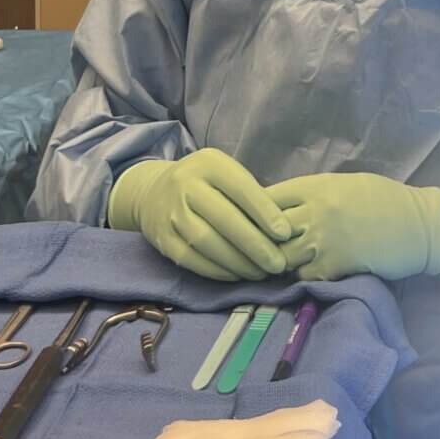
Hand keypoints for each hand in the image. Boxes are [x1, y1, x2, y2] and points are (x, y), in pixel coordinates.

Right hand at [107, 149, 291, 281]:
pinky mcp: (162, 239)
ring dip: (238, 262)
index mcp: (208, 164)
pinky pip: (192, 259)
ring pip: (207, 242)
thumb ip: (250, 193)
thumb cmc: (206, 183)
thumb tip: (282, 230)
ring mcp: (170, 213)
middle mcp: (185, 185)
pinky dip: (217, 270)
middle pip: (225, 219)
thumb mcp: (226, 173)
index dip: (265, 213)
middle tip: (279, 264)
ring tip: (261, 273)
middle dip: (256, 245)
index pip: (241, 189)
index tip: (285, 234)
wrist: (153, 192)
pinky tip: (237, 274)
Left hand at [267, 173, 439, 288]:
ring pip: (280, 256)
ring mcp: (324, 239)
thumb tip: (281, 205)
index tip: (252, 224)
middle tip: (259, 252)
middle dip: (259, 242)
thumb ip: (313, 193)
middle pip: (266, 230)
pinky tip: (308, 274)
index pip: (265, 199)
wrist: (420, 226)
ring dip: (280, 263)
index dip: (253, 213)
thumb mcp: (345, 184)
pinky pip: (303, 276)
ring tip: (281, 266)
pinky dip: (302, 277)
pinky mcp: (334, 265)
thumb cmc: (385, 201)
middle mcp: (315, 210)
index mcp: (316, 186)